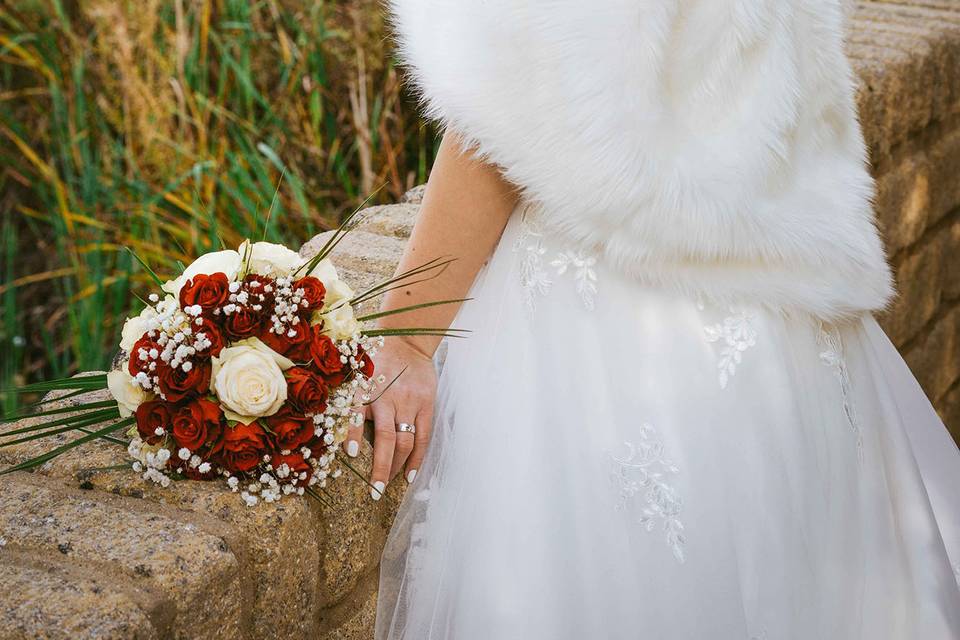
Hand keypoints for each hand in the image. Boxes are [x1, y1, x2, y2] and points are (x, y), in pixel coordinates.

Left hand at [347, 336, 436, 499]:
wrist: (407, 341)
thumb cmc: (375, 361)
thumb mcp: (355, 372)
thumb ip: (346, 397)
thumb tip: (329, 430)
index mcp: (364, 389)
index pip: (358, 414)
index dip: (356, 435)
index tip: (353, 454)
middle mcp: (387, 398)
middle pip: (386, 438)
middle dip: (381, 467)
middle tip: (375, 491)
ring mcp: (409, 402)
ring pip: (405, 441)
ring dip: (397, 466)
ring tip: (389, 484)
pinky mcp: (426, 404)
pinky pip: (423, 436)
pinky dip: (417, 458)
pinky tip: (410, 475)